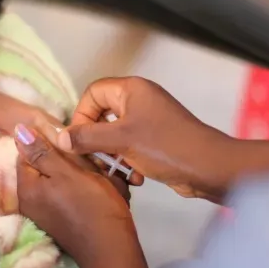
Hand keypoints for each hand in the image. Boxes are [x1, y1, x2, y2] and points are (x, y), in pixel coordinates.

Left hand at [15, 124, 138, 266]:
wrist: (112, 248)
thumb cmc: (91, 206)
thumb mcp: (67, 173)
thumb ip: (41, 152)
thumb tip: (17, 130)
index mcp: (27, 189)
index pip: (28, 153)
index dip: (49, 143)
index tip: (71, 142)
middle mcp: (30, 203)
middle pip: (43, 167)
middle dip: (65, 160)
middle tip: (89, 159)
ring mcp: (45, 213)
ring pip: (58, 179)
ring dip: (77, 173)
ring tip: (97, 173)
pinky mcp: (61, 220)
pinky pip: (66, 194)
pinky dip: (80, 187)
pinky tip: (97, 187)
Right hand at [59, 77, 233, 202]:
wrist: (209, 167)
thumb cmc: (164, 146)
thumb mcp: (120, 140)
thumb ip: (86, 137)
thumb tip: (59, 137)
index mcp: (131, 89)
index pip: (92, 93)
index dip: (82, 115)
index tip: (79, 140)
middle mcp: (140, 99)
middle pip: (102, 115)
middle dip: (96, 140)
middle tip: (95, 159)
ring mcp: (150, 120)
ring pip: (115, 135)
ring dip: (112, 155)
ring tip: (117, 171)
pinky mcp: (157, 140)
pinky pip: (131, 147)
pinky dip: (128, 162)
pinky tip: (135, 178)